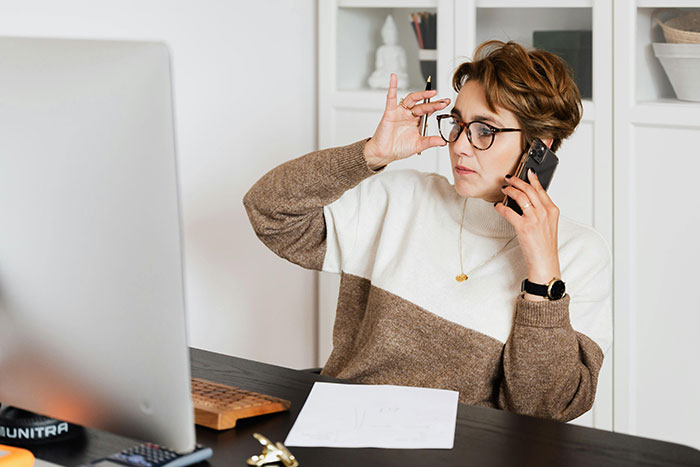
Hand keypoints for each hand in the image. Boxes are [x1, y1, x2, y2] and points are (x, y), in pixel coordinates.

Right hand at [363, 73, 450, 169]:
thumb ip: (430, 142)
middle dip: (434, 103)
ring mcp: (400, 112)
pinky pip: (391, 97)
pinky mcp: (390, 112)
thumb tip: (443, 142)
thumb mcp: (418, 145)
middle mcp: (409, 115)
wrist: (384, 153)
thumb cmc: (399, 148)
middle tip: (443, 101)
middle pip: (423, 105)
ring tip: (431, 92)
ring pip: (411, 99)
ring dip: (421, 95)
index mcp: (417, 121)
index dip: (437, 106)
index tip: (447, 102)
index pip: (429, 111)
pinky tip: (394, 78)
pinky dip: (392, 87)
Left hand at [494, 169, 561, 298]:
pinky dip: (501, 207)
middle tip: (509, 178)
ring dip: (509, 190)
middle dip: (517, 181)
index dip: (532, 179)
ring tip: (504, 189)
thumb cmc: (545, 245)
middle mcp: (544, 212)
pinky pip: (508, 211)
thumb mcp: (549, 224)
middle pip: (529, 189)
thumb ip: (542, 211)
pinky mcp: (523, 227)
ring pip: (520, 196)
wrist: (545, 261)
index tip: (526, 171)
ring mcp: (534, 219)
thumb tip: (528, 200)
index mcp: (552, 210)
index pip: (541, 189)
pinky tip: (498, 206)